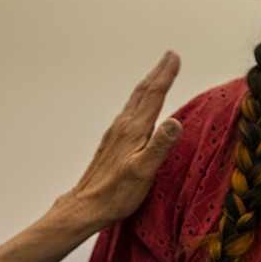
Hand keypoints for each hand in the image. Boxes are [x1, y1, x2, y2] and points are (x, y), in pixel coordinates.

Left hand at [62, 51, 182, 233]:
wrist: (86, 206)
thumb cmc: (116, 194)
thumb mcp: (143, 172)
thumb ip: (159, 146)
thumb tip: (174, 122)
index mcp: (133, 130)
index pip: (153, 96)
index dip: (165, 75)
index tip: (174, 57)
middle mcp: (123, 126)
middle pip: (143, 93)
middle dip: (158, 73)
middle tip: (170, 56)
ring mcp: (116, 134)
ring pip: (135, 101)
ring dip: (149, 85)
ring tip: (158, 75)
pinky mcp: (112, 143)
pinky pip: (130, 112)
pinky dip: (140, 101)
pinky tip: (140, 108)